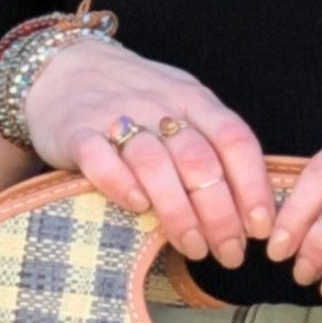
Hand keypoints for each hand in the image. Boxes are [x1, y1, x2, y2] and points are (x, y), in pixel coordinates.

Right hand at [22, 40, 273, 269]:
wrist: (60, 69)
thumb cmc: (132, 100)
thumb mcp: (180, 108)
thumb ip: (211, 147)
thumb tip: (250, 211)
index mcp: (193, 100)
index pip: (234, 140)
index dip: (253, 187)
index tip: (261, 228)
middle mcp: (159, 106)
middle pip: (199, 161)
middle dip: (221, 214)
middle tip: (230, 254)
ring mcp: (116, 117)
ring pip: (155, 165)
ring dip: (179, 212)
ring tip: (194, 248)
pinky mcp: (76, 132)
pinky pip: (101, 160)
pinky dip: (121, 185)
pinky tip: (138, 208)